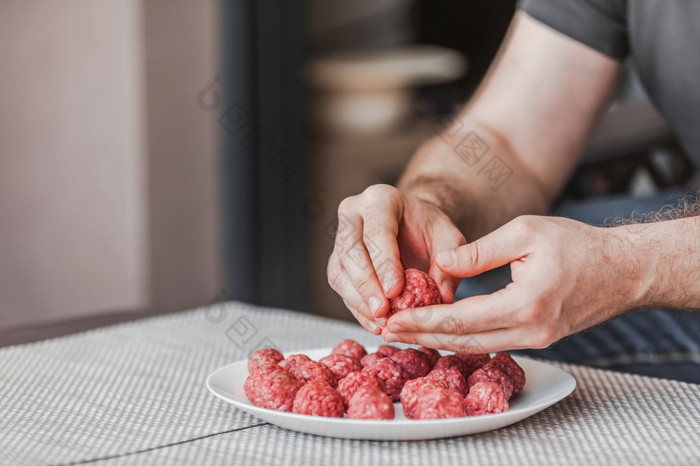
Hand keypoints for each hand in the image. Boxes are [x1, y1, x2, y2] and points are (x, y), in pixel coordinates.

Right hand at [327, 184, 465, 334]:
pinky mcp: (337, 260)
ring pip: (339, 271)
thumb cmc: (430, 229)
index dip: (384, 264)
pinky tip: (375, 323)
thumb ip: (450, 264)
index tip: (395, 292)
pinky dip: (357, 308)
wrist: (413, 225)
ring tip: (382, 323)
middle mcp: (354, 212)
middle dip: (367, 285)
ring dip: (359, 301)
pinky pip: (340, 286)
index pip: (377, 232)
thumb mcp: (450, 239)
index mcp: (381, 199)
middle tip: (383, 312)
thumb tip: (442, 298)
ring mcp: (340, 236)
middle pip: (350, 251)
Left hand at [383, 215, 639, 351]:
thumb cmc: (579, 245)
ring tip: (406, 334)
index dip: (422, 322)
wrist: (625, 271)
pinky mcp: (538, 338)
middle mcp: (529, 330)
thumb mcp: (526, 232)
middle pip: (462, 341)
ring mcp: (535, 339)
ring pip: (476, 347)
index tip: (392, 320)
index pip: (459, 320)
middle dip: (421, 338)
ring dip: (439, 341)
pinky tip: (442, 331)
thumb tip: (441, 262)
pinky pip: (492, 343)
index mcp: (524, 303)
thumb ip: (480, 251)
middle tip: (387, 332)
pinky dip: (463, 338)